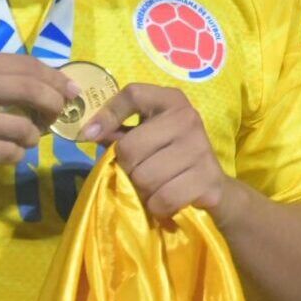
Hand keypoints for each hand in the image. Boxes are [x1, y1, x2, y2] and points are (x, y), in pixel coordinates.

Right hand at [0, 51, 72, 180]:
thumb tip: (47, 82)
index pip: (27, 65)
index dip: (57, 79)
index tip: (72, 90)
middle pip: (32, 91)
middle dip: (54, 105)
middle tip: (56, 115)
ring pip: (23, 128)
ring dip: (34, 136)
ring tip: (26, 137)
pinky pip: (6, 153)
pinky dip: (16, 154)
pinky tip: (8, 152)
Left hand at [81, 83, 231, 219]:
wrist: (211, 183)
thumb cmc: (169, 155)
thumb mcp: (146, 135)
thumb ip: (118, 131)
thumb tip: (89, 132)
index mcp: (171, 101)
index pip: (134, 94)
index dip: (108, 113)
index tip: (91, 134)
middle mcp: (188, 118)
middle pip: (130, 147)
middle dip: (127, 167)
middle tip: (138, 171)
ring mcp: (200, 148)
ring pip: (145, 177)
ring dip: (142, 190)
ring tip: (153, 186)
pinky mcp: (207, 179)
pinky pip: (163, 199)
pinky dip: (157, 206)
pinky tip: (165, 200)